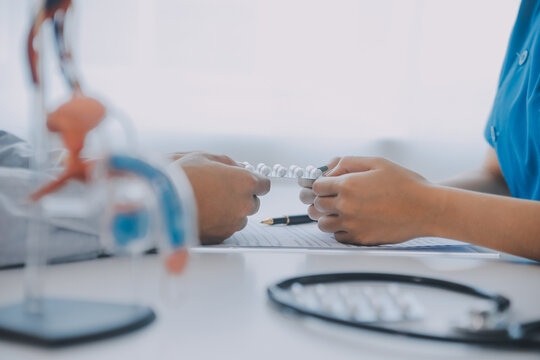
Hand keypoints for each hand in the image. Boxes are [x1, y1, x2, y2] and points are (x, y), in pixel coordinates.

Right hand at [172, 152, 270, 243]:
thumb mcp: (204, 157)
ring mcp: (234, 222)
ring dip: (230, 211)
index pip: (264, 184)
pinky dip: (219, 223)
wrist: (161, 202)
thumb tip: (237, 167)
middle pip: (253, 202)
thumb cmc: (181, 177)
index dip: (253, 182)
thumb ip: (227, 162)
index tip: (245, 182)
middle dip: (241, 197)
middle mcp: (244, 204)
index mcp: (245, 182)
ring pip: (239, 217)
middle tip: (220, 191)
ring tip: (207, 203)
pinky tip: (203, 213)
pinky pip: (226, 228)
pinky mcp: (222, 236)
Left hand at [300, 156, 435, 244]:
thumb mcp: (377, 162)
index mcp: (348, 185)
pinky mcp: (361, 239)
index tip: (327, 185)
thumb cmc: (405, 184)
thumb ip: (348, 162)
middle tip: (332, 197)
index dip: (320, 184)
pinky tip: (351, 222)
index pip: (316, 186)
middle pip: (316, 205)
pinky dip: (340, 230)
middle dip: (321, 199)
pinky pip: (338, 237)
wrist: (427, 209)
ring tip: (339, 211)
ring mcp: (352, 225)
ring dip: (327, 217)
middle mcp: (346, 206)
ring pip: (323, 224)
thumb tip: (329, 169)